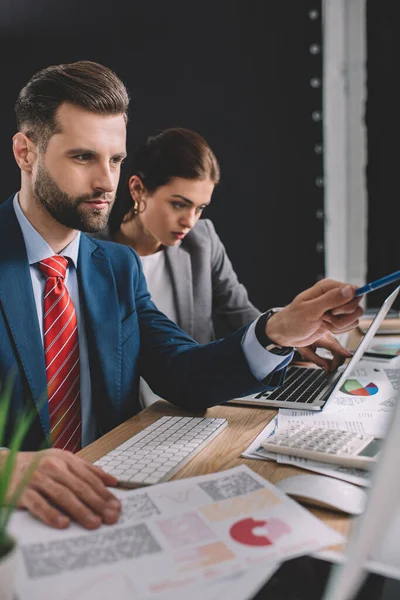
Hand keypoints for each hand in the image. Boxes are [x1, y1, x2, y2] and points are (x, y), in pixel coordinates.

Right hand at [5, 449, 120, 528]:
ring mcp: (37, 479)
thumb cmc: (37, 465)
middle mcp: (53, 467)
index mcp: (65, 459)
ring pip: (63, 495)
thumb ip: (87, 469)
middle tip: (111, 517)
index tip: (116, 506)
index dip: (104, 492)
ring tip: (94, 523)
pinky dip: (51, 514)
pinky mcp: (22, 492)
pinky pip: (39, 505)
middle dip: (98, 503)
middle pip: (80, 487)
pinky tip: (63, 524)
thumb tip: (112, 481)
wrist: (4, 465)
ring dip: (80, 510)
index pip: (90, 477)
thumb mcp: (62, 460)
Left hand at [265, 278, 362, 347]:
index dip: (348, 303)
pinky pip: (349, 325)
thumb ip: (331, 299)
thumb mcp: (310, 310)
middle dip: (343, 317)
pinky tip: (326, 327)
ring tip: (324, 322)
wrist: (286, 334)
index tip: (334, 311)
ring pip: (354, 317)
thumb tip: (350, 289)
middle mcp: (334, 296)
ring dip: (340, 325)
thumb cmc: (292, 320)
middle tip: (326, 317)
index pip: (354, 290)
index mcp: (327, 288)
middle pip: (356, 305)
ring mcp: (336, 308)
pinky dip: (339, 330)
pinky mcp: (337, 319)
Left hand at [296, 332, 350, 372]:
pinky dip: (333, 357)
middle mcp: (329, 336)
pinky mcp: (331, 339)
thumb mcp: (305, 351)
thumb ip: (316, 360)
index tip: (350, 356)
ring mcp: (331, 337)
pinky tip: (327, 362)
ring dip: (334, 362)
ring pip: (339, 352)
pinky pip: (336, 350)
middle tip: (327, 372)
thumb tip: (327, 369)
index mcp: (322, 338)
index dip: (343, 353)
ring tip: (326, 369)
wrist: (295, 329)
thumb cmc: (298, 338)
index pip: (335, 347)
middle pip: (339, 352)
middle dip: (335, 365)